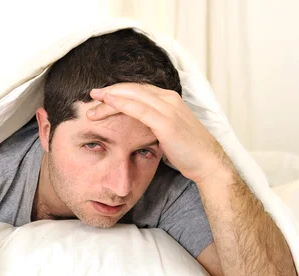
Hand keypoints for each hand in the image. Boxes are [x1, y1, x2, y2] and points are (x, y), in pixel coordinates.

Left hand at [88, 83, 231, 183]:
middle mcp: (169, 99)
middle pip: (133, 89)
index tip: (101, 96)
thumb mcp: (167, 132)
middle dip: (110, 91)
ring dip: (110, 97)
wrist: (207, 163)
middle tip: (91, 95)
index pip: (138, 90)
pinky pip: (138, 108)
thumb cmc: (187, 151)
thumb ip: (153, 124)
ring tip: (92, 102)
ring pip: (133, 96)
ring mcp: (168, 108)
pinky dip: (121, 103)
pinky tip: (107, 103)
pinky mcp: (166, 122)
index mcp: (169, 99)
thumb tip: (137, 126)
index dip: (118, 91)